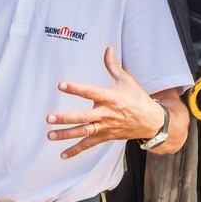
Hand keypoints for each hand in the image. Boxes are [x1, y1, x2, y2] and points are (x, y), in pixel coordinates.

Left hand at [45, 45, 164, 158]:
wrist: (151, 121)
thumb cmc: (137, 98)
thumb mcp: (126, 80)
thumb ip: (113, 65)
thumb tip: (108, 47)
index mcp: (109, 97)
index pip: (90, 92)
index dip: (75, 88)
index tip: (61, 85)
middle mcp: (106, 113)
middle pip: (83, 117)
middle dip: (65, 118)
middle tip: (49, 117)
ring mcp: (105, 127)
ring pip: (83, 132)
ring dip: (66, 134)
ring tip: (50, 135)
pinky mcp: (105, 136)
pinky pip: (89, 145)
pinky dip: (76, 150)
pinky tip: (63, 154)